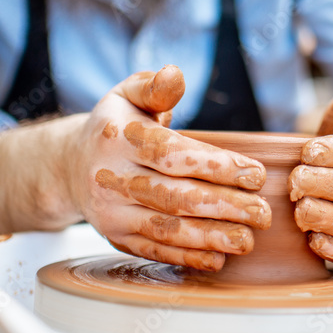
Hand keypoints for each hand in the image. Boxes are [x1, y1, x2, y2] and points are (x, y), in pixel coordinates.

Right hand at [64, 65, 271, 270]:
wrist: (69, 166)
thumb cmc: (116, 125)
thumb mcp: (128, 94)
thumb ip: (155, 86)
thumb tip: (175, 73)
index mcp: (118, 138)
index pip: (172, 154)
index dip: (216, 165)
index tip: (256, 174)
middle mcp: (111, 178)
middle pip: (173, 196)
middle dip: (223, 206)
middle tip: (262, 212)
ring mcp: (110, 212)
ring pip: (164, 228)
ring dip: (209, 237)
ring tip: (247, 240)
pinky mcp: (114, 237)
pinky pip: (153, 249)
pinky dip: (186, 257)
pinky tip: (217, 258)